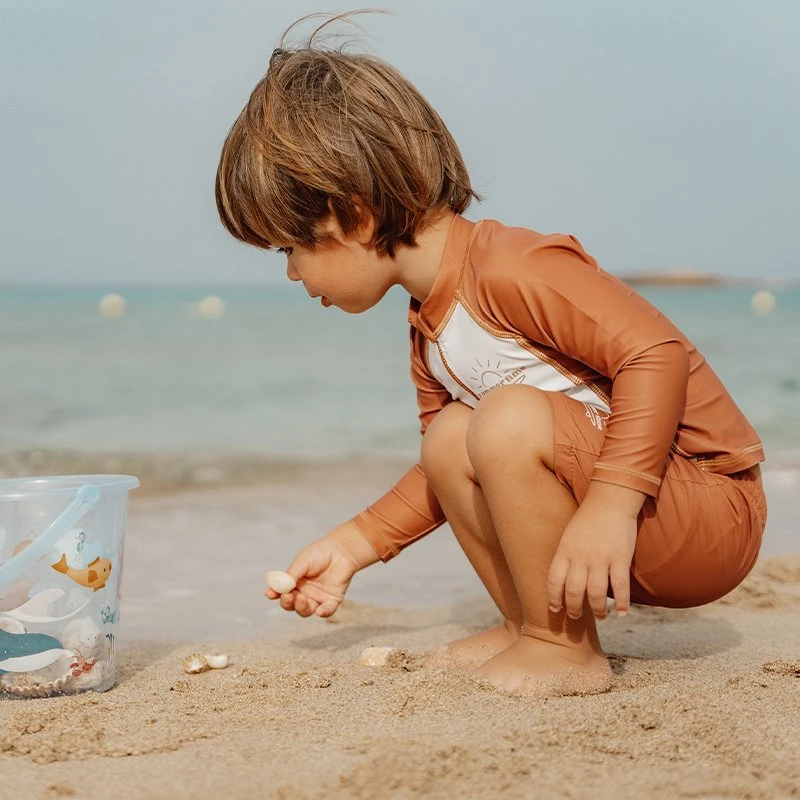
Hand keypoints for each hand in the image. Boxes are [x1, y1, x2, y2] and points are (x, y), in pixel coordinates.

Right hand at [265, 522, 378, 618]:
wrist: (342, 550)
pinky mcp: (332, 600)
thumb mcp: (303, 561)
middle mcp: (304, 593)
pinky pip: (327, 611)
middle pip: (291, 605)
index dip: (274, 594)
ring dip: (301, 607)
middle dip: (287, 602)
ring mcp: (317, 598)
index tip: (270, 593)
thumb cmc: (321, 553)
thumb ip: (292, 574)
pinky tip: (320, 611)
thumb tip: (280, 587)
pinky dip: (323, 613)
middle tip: (288, 596)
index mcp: (294, 582)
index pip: (281, 592)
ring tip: (301, 598)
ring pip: (306, 611)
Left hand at [547, 483, 644, 618]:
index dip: (553, 598)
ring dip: (597, 610)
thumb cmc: (587, 519)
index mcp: (565, 550)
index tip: (555, 609)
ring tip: (600, 616)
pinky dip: (621, 603)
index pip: (553, 580)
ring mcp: (601, 558)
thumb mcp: (568, 535)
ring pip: (595, 593)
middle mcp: (580, 556)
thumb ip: (565, 556)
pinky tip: (621, 613)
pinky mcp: (620, 558)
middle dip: (573, 609)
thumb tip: (562, 580)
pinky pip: (620, 587)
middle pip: (573, 591)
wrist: (609, 500)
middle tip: (576, 617)